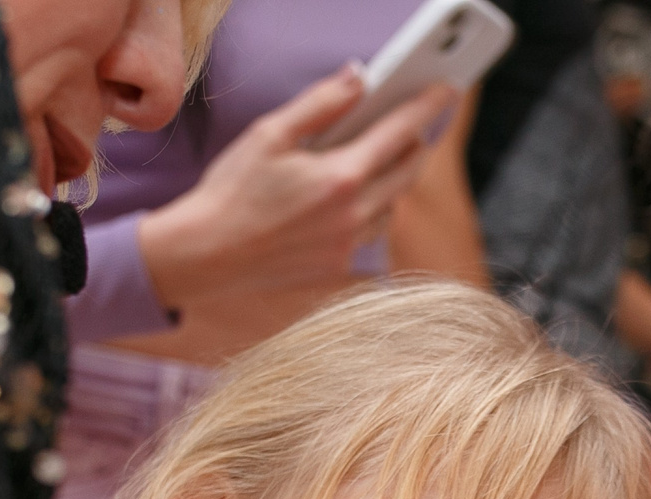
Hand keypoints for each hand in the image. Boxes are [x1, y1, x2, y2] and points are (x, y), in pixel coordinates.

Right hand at [138, 68, 456, 307]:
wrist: (207, 254)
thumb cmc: (232, 191)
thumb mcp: (271, 134)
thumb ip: (321, 103)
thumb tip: (360, 78)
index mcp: (341, 177)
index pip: (399, 133)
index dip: (425, 107)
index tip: (444, 90)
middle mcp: (353, 215)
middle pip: (407, 173)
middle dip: (417, 144)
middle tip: (417, 124)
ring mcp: (347, 246)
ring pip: (392, 207)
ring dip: (394, 181)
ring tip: (384, 160)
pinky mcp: (336, 267)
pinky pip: (371, 235)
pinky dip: (373, 212)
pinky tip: (356, 201)